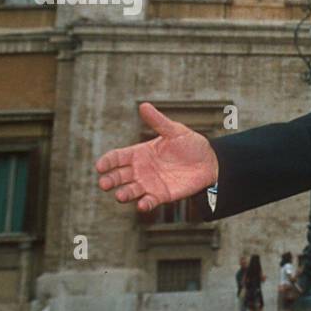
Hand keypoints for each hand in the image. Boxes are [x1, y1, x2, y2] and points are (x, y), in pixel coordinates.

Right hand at [95, 102, 217, 212]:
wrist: (210, 162)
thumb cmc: (190, 144)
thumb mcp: (174, 131)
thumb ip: (158, 122)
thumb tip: (143, 105)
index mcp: (139, 153)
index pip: (117, 158)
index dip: (107, 162)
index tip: (100, 166)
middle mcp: (140, 170)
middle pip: (118, 176)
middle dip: (110, 180)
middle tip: (104, 183)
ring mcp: (150, 184)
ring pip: (131, 191)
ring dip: (124, 194)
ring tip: (120, 195)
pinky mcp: (161, 195)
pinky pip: (149, 202)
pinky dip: (144, 204)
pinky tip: (141, 205)